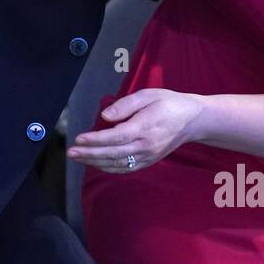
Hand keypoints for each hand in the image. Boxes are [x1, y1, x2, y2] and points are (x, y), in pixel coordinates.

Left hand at [67, 89, 206, 173]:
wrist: (192, 120)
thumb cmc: (168, 103)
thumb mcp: (148, 95)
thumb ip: (125, 105)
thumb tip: (105, 117)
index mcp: (144, 127)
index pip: (115, 137)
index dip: (95, 140)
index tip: (79, 138)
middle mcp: (146, 145)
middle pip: (113, 153)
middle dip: (89, 154)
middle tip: (71, 152)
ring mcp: (148, 156)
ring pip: (117, 163)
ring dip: (95, 162)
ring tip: (78, 158)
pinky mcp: (149, 161)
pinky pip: (126, 168)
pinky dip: (109, 168)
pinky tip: (96, 164)